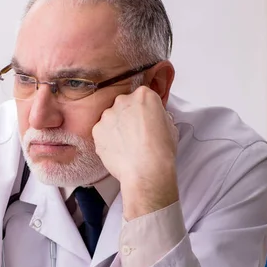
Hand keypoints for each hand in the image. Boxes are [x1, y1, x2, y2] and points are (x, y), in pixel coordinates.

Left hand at [92, 86, 178, 220]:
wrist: (145, 170)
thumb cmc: (160, 151)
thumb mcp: (170, 126)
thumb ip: (157, 115)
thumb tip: (153, 118)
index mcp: (144, 95)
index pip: (142, 97)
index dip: (144, 110)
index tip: (145, 119)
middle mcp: (123, 101)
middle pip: (124, 105)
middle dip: (128, 116)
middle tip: (136, 133)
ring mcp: (107, 115)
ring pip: (111, 118)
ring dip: (116, 127)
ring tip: (126, 144)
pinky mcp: (97, 130)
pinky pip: (101, 132)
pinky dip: (107, 139)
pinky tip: (118, 149)